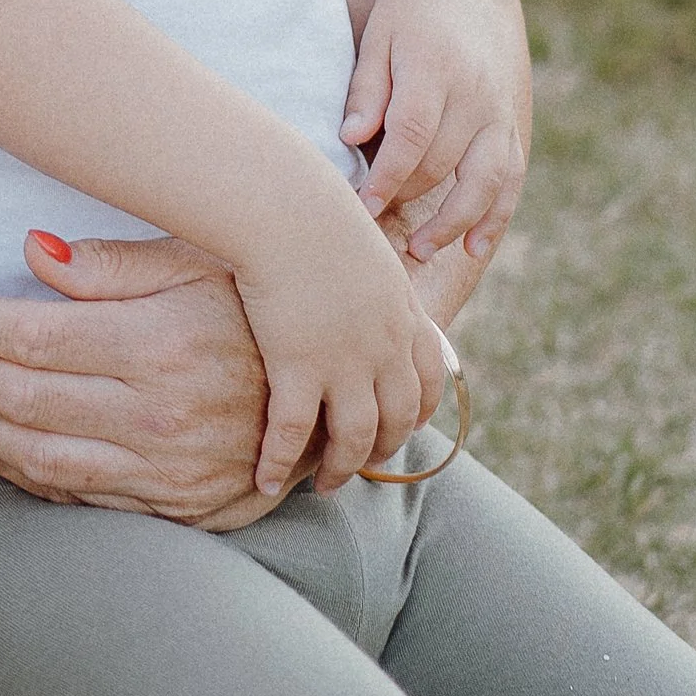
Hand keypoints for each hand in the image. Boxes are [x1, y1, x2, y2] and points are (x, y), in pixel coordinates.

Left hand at [0, 237, 276, 525]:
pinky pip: (71, 494)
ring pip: (34, 455)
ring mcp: (163, 473)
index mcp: (159, 347)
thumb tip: (29, 250)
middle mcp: (158, 417)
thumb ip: (110, 265)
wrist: (335, 393)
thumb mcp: (197, 263)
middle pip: (18, 397)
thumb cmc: (257, 309)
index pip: (28, 338)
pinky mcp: (170, 510)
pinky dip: (16, 466)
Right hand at [230, 184, 437, 494]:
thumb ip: (371, 272)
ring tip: (325, 485)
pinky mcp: (299, 368)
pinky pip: (292, 432)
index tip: (405, 426)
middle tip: (362, 464)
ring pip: (355, 439)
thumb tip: (359, 274)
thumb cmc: (314, 212)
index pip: (430, 380)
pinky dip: (278, 462)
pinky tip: (265, 481)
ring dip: (341, 469)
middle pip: (397, 419)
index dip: (419, 411)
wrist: (287, 209)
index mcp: (405, 316)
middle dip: (383, 449)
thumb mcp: (364, 244)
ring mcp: (345, 363)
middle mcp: (385, 349)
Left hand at [341, 0, 527, 265]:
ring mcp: (498, 111)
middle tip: (369, 228)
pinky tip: (474, 249)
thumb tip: (351, 138)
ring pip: (485, 178)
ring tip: (420, 251)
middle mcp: (475, 92)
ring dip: (455, 221)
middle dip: (407, 198)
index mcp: (436, 66)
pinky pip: (510, 177)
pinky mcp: (509, 125)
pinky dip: (496, 215)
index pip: (412, 132)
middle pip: (443, 160)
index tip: (361, 206)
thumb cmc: (400, 17)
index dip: (387, 174)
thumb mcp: (375, 37)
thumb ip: (366, 88)